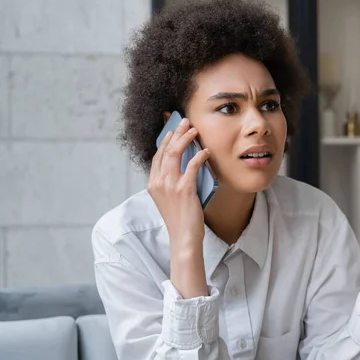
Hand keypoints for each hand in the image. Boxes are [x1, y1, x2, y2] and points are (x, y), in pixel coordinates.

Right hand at [147, 117, 209, 253]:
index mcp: (153, 184)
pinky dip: (200, 156)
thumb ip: (172, 181)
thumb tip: (186, 163)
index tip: (173, 130)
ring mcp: (170, 185)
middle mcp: (158, 182)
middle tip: (185, 122)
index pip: (157, 156)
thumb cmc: (180, 219)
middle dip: (176, 133)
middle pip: (165, 150)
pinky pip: (192, 166)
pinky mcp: (184, 189)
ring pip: (175, 153)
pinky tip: (206, 151)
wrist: (183, 238)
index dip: (165, 140)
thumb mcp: (170, 198)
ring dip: (185, 138)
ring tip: (194, 130)